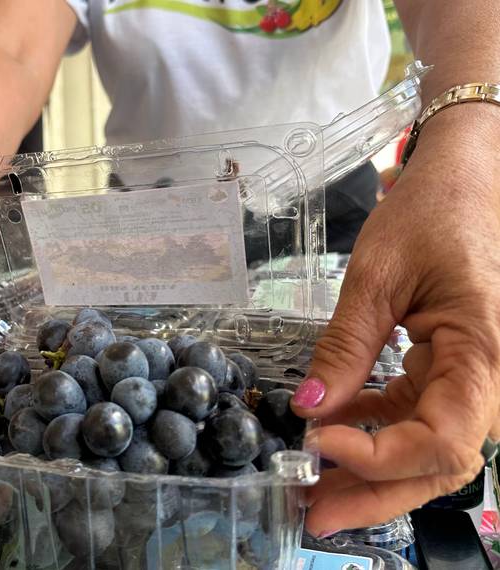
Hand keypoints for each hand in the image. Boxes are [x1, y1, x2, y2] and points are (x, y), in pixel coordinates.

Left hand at [291, 105, 499, 536]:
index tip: (317, 443)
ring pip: (427, 449)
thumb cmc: (434, 213)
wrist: (465, 180)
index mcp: (486, 353)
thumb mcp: (377, 277)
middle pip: (438, 463)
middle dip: (374, 494)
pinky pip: (418, 417)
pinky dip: (375, 431)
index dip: (380, 457)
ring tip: (312, 485)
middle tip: (312, 513)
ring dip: (371, 472)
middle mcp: (491, 378)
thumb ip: (344, 348)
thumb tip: (308, 408)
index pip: (442, 440)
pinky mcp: (452, 371)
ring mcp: (474, 378)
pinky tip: (331, 431)